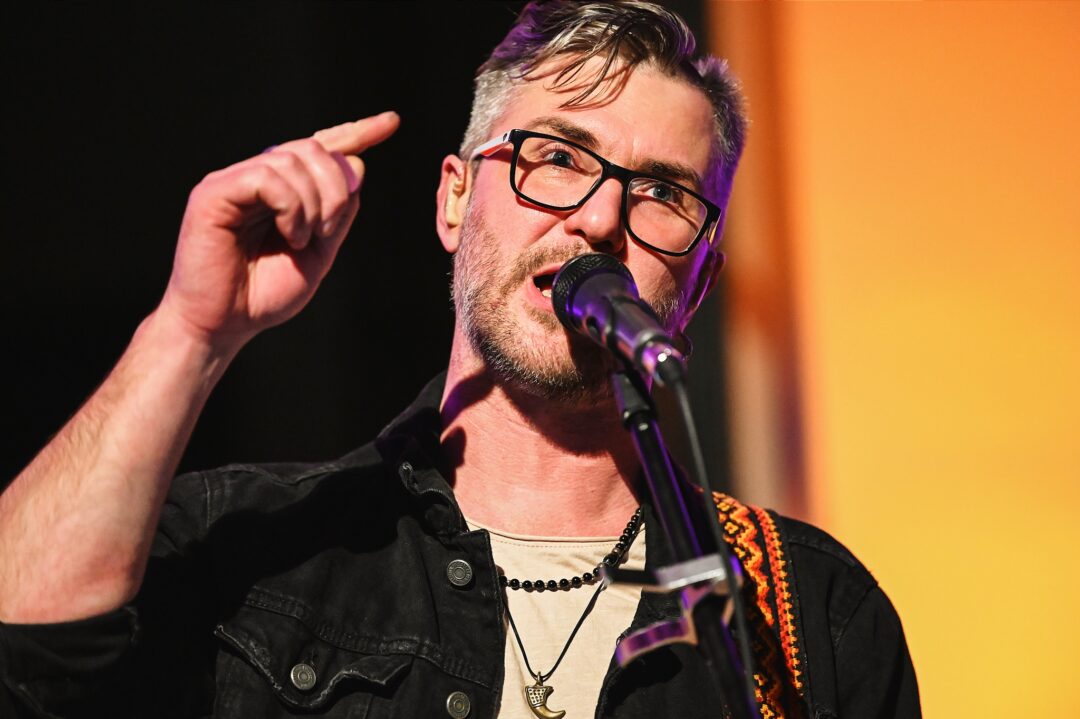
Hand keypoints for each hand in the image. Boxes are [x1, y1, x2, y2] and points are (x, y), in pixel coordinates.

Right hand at [160, 111, 399, 349]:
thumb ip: (339, 215)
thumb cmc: (264, 294)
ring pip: (292, 159)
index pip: (322, 148)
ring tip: (302, 240)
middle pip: (314, 149)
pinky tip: (289, 234)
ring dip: (314, 203)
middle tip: (328, 230)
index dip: (357, 132)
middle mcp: (258, 177)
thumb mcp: (319, 254)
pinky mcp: (214, 192)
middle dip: (337, 187)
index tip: (392, 122)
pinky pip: (266, 176)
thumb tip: (357, 166)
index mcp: (283, 190)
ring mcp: (234, 181)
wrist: (225, 324)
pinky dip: (290, 205)